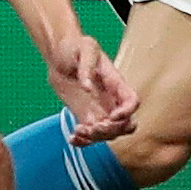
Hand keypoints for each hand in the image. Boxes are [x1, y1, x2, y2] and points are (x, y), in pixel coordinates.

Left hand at [47, 28, 138, 144]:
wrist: (58, 55)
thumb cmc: (75, 47)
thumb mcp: (84, 48)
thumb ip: (86, 66)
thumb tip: (87, 87)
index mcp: (116, 83)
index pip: (132, 102)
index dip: (127, 112)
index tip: (112, 116)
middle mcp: (111, 100)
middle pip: (125, 124)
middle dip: (112, 131)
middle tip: (94, 126)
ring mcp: (99, 110)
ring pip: (108, 134)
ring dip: (96, 138)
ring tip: (79, 130)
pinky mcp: (85, 116)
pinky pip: (91, 136)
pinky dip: (84, 142)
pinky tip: (72, 138)